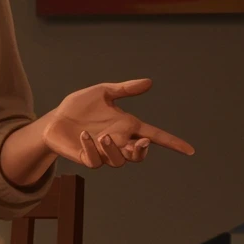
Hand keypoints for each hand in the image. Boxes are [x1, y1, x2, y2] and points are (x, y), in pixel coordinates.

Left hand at [42, 78, 193, 168]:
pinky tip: (83, 136)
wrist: (54, 119)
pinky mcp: (86, 157)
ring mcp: (102, 152)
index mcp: (127, 126)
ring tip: (104, 136)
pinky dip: (91, 149)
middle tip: (141, 141)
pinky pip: (94, 160)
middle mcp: (118, 141)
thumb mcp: (102, 93)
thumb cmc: (79, 107)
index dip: (172, 143)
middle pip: (139, 155)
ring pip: (118, 161)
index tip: (189, 150)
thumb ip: (125, 89)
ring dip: (114, 150)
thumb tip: (149, 82)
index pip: (155, 136)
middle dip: (142, 151)